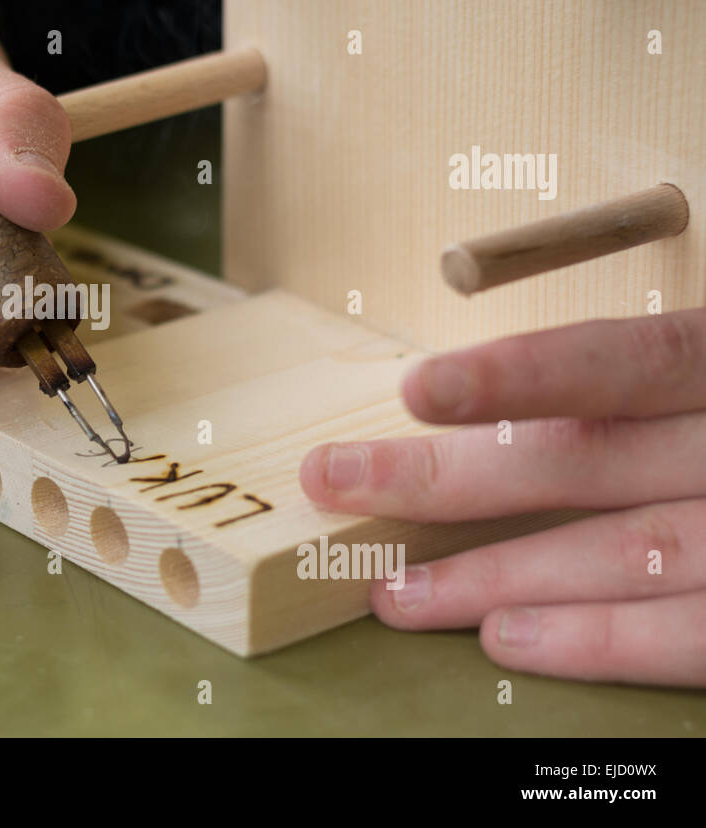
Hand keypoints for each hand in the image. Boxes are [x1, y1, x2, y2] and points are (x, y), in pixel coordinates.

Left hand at [300, 310, 705, 686]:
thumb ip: (663, 370)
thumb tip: (512, 398)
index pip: (629, 362)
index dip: (521, 376)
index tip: (413, 391)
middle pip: (591, 459)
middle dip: (451, 479)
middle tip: (337, 483)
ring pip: (628, 555)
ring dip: (497, 576)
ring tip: (395, 593)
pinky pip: (701, 634)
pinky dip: (605, 642)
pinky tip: (509, 642)